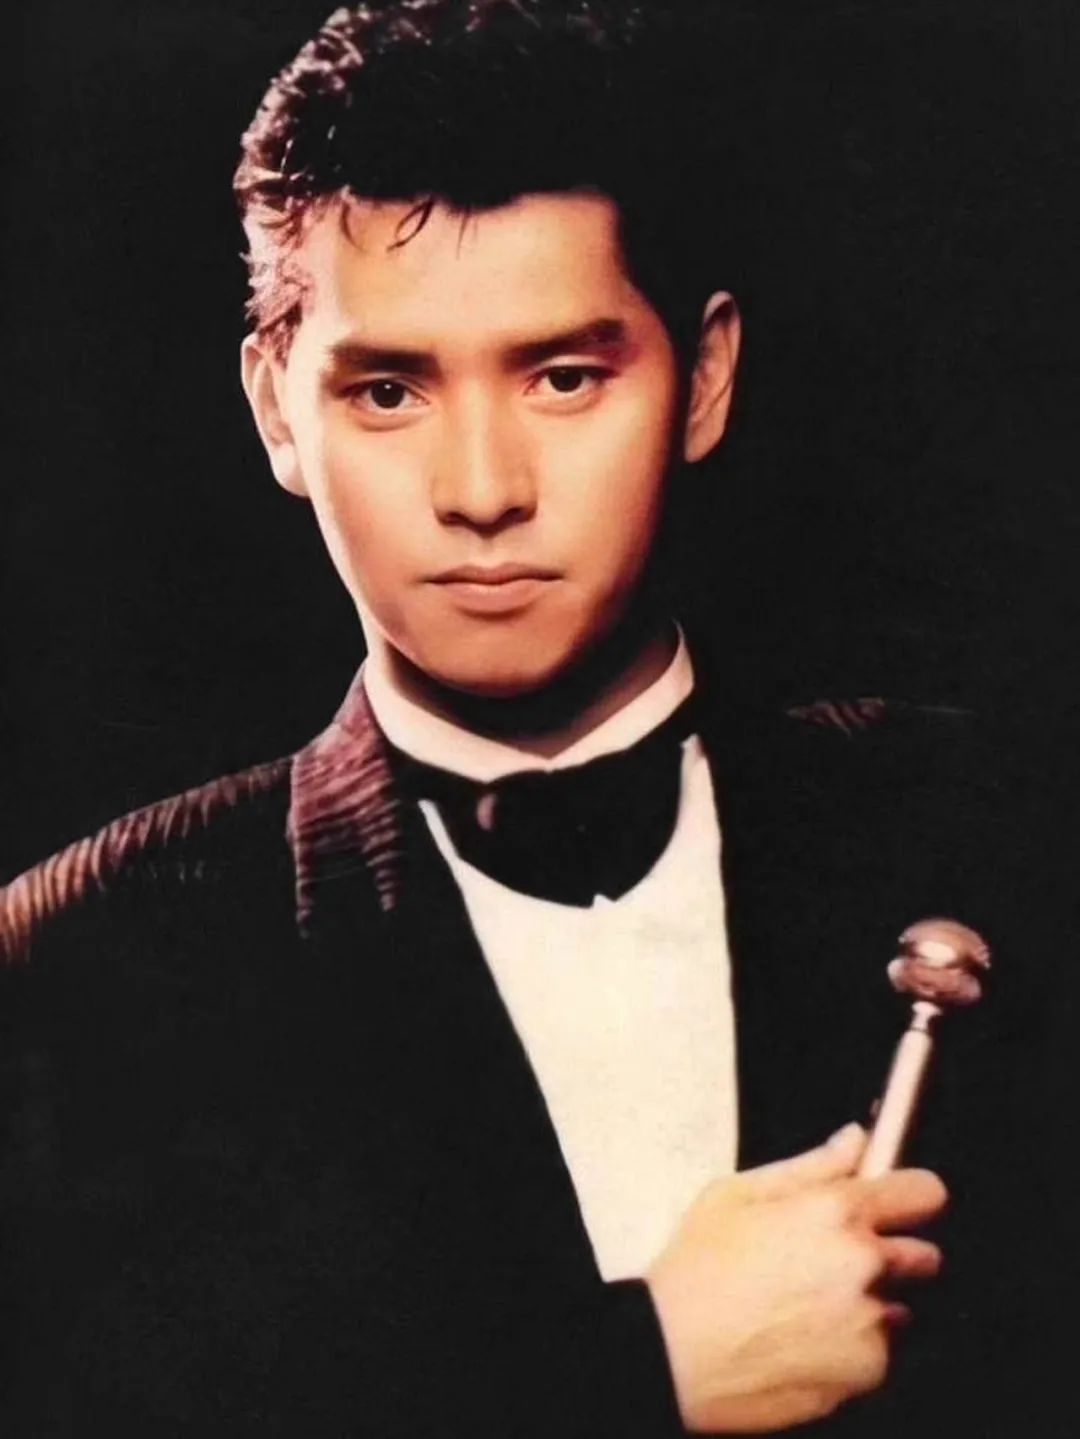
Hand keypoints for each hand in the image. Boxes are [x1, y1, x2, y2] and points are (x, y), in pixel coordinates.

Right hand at [646, 1124, 945, 1433]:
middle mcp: (864, 1263)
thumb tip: (855, 1138)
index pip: (925, 1192)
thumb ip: (809, 1165)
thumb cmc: (696, 1270)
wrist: (672, 1356)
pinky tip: (806, 1343)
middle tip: (840, 1265)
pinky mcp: (868, 1372)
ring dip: (873, 1307)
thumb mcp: (736, 1194)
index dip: (912, 1196)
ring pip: (900, 1309)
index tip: (900, 1204)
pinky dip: (855, 1350)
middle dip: (893, 1256)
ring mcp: (870, 1321)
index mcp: (835, 1211)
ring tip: (812, 1310)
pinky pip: (880, 1354)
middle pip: (925, 1256)